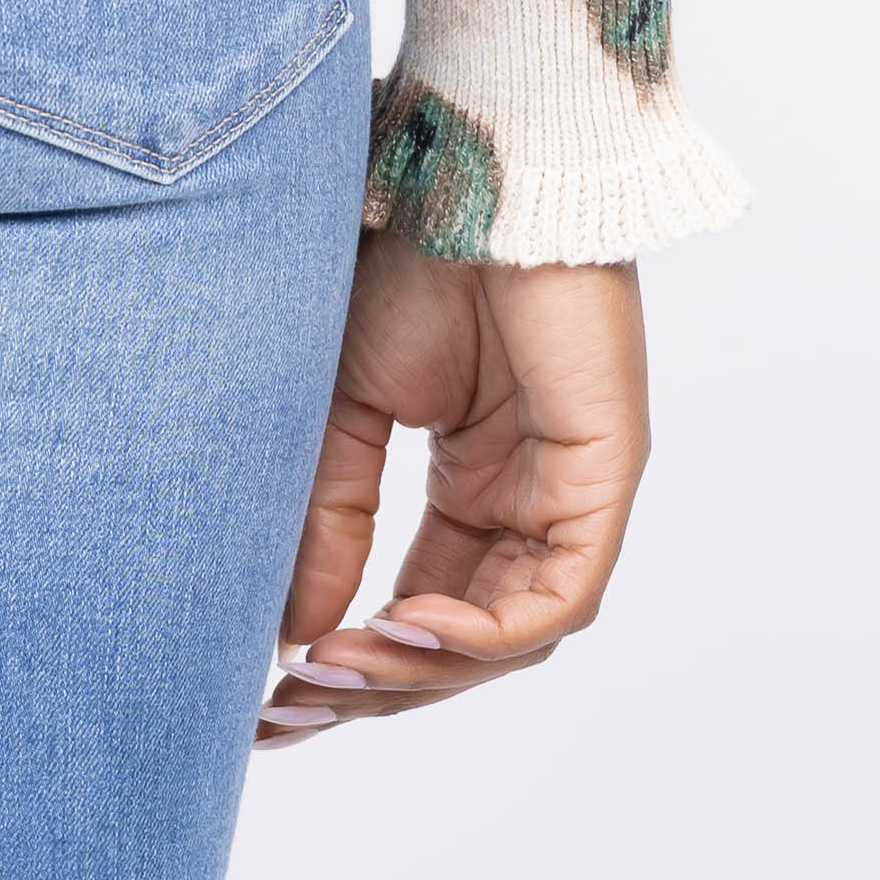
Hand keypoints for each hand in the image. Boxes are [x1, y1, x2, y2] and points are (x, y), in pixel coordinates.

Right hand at [254, 243, 646, 750]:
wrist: (467, 169)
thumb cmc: (408, 257)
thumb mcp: (343, 403)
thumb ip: (331, 517)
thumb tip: (294, 637)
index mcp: (473, 484)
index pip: (422, 610)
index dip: (356, 662)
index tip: (275, 699)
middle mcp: (527, 501)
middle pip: (465, 641)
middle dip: (380, 684)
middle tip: (294, 710)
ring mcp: (570, 493)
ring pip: (510, 637)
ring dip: (422, 668)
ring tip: (337, 669)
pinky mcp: (604, 477)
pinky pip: (556, 597)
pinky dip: (482, 630)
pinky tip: (402, 624)